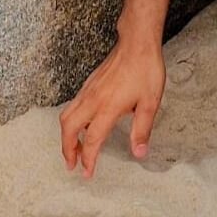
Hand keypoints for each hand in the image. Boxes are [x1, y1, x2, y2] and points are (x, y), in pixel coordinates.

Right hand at [59, 37, 165, 177]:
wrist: (137, 43)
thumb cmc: (145, 70)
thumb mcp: (150, 103)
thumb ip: (142, 130)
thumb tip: (138, 152)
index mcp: (107, 108)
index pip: (91, 140)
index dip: (88, 159)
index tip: (87, 173)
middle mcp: (93, 101)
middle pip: (68, 129)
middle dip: (67, 150)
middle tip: (72, 165)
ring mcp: (88, 92)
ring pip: (66, 117)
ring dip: (66, 137)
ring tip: (73, 150)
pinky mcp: (88, 86)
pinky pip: (72, 107)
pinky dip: (71, 123)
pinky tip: (81, 128)